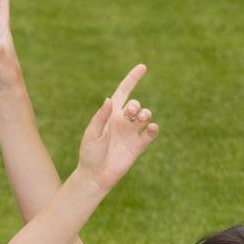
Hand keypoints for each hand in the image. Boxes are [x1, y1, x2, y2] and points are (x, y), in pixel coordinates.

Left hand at [76, 64, 158, 193]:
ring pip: (145, 116)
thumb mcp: (92, 133)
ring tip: (142, 118)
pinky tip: (151, 127)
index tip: (143, 67)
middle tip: (132, 113)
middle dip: (136, 106)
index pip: (123, 92)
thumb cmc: (90, 153)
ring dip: (146, 114)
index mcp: (110, 114)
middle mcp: (122, 121)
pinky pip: (150, 133)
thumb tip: (109, 99)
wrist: (95, 176)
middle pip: (135, 105)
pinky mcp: (138, 146)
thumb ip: (101, 117)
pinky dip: (153, 128)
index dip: (132, 79)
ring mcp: (131, 133)